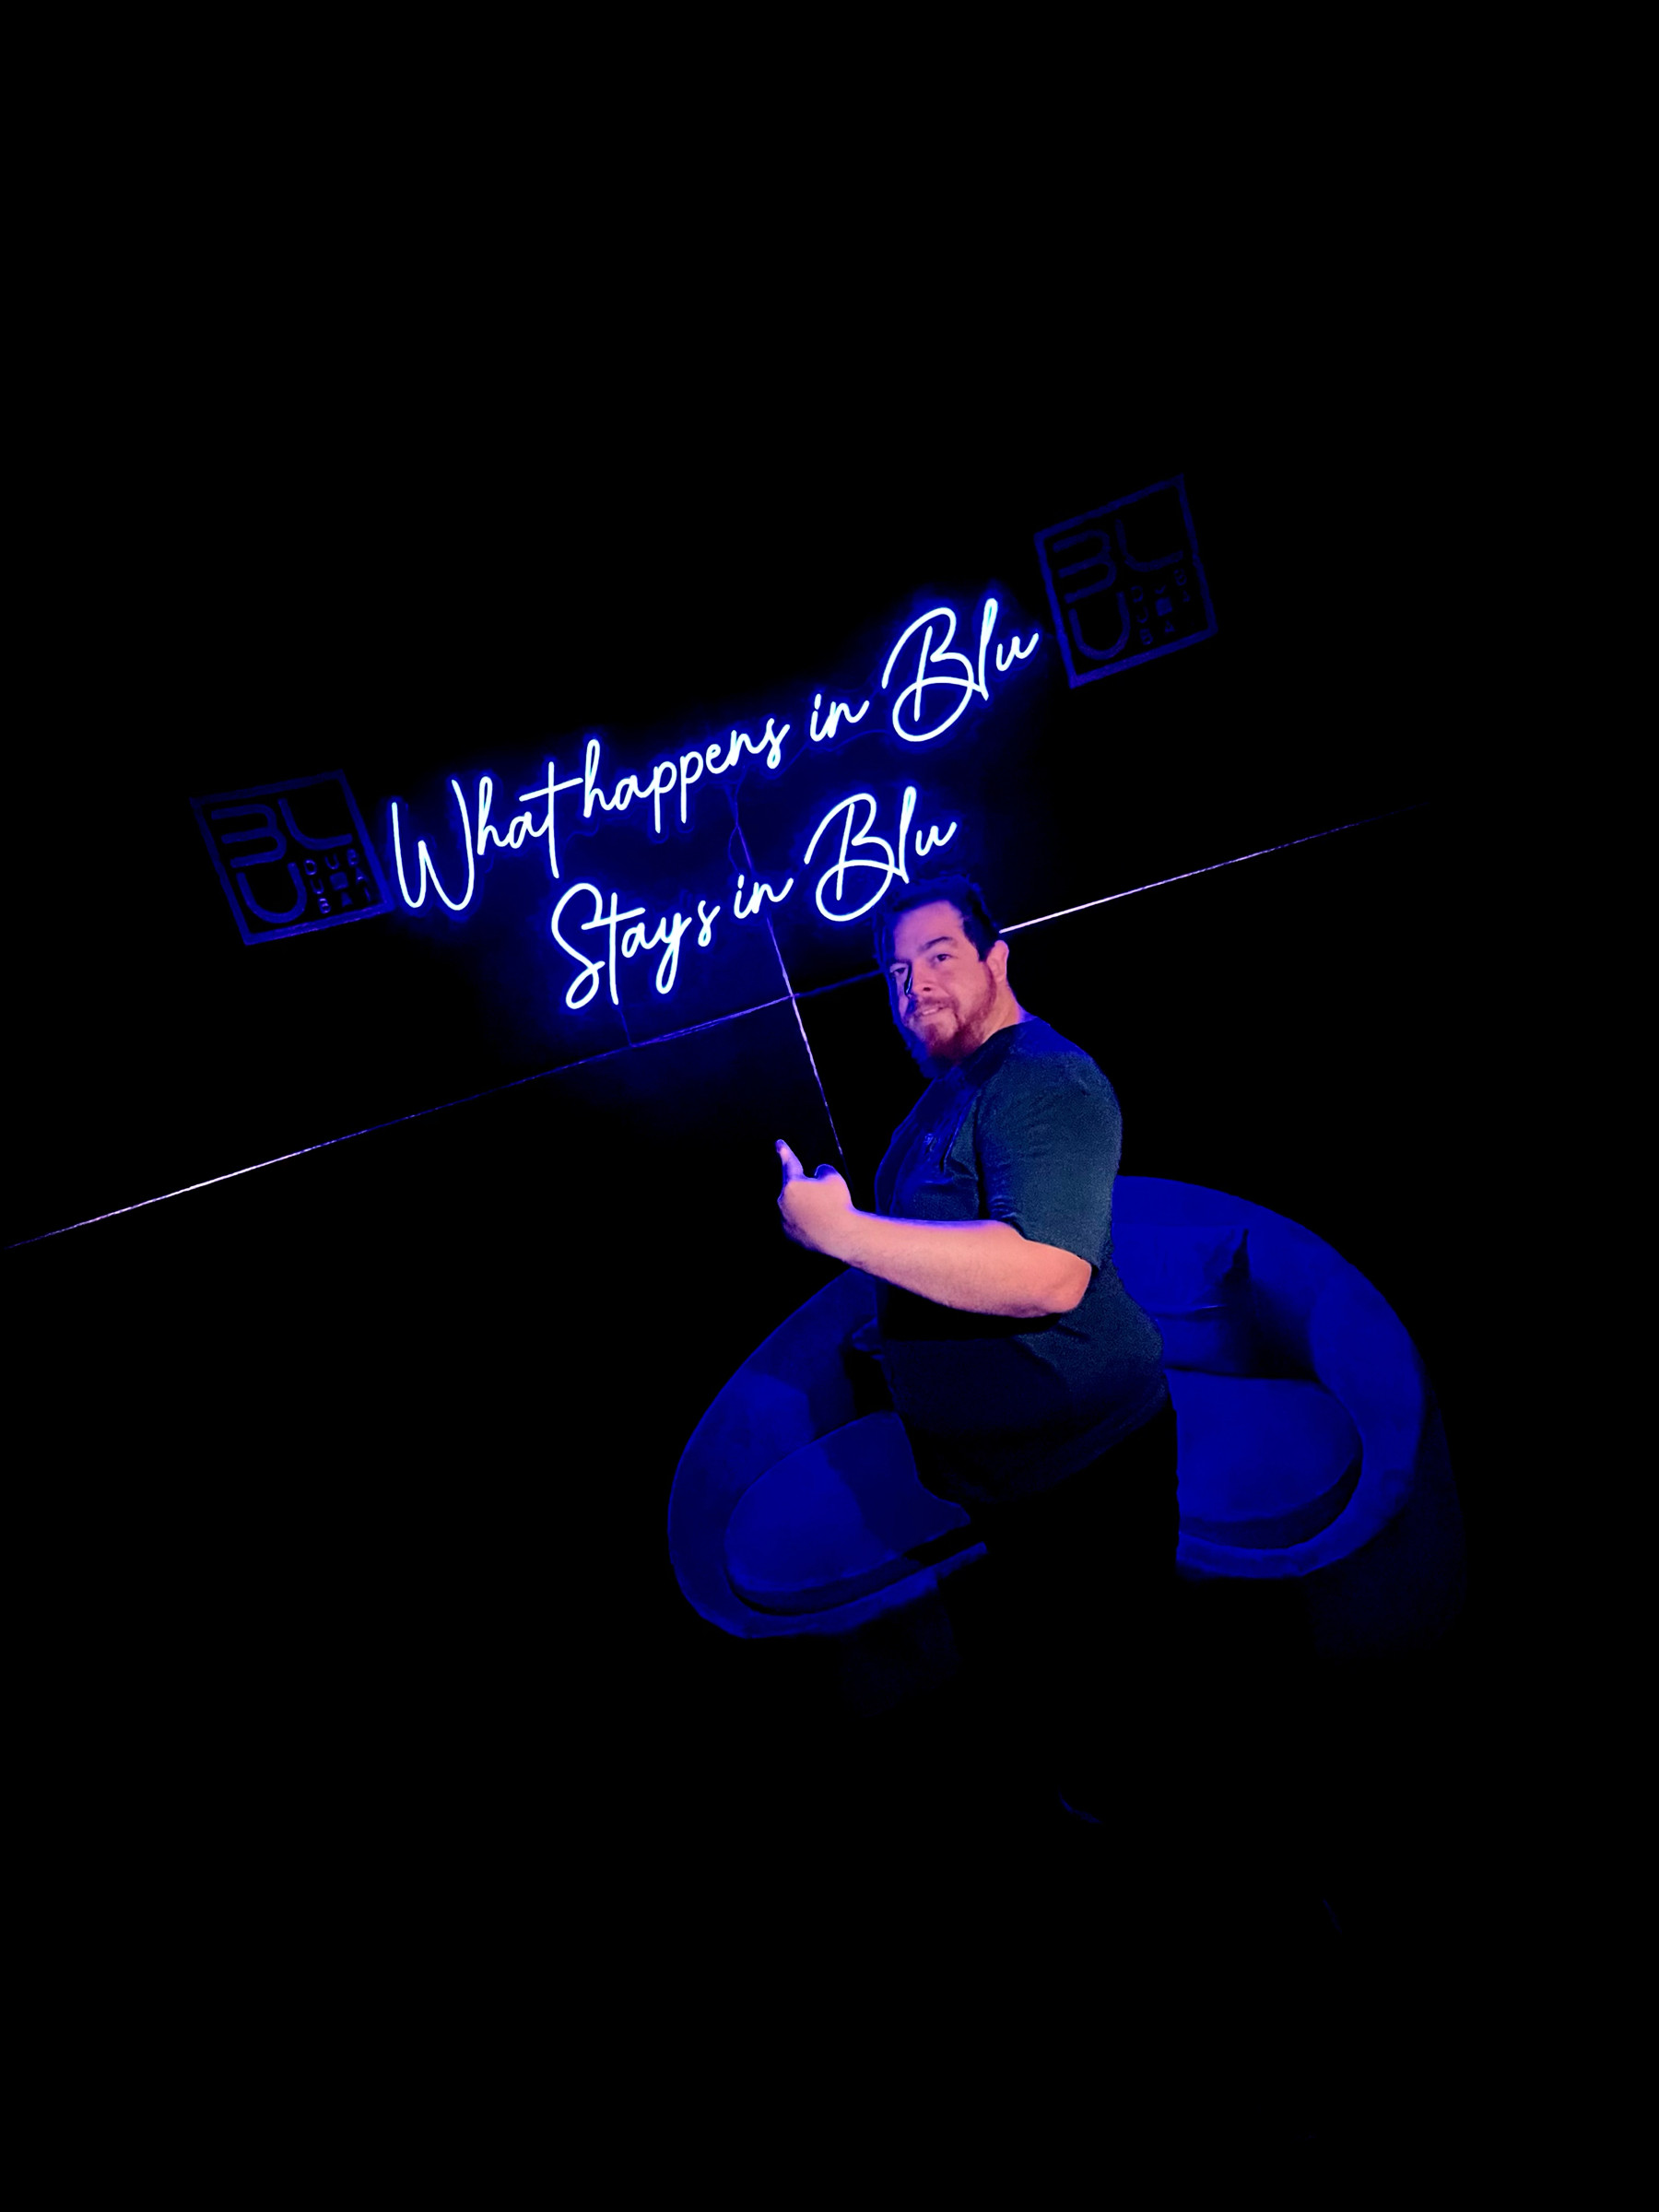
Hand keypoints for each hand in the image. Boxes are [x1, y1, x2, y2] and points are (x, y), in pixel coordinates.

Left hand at [775, 1140, 854, 1255]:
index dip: (785, 1152)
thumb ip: (822, 1170)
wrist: (841, 1235)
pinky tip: (821, 1224)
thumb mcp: (833, 1177)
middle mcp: (783, 1203)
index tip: (779, 1144)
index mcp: (791, 1185)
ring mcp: (784, 1220)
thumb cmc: (837, 1203)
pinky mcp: (790, 1235)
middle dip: (806, 1190)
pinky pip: (797, 1222)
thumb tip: (817, 1175)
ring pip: (795, 1207)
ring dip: (806, 1206)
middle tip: (825, 1197)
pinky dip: (807, 1221)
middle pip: (794, 1189)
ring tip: (826, 1213)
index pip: (789, 1164)